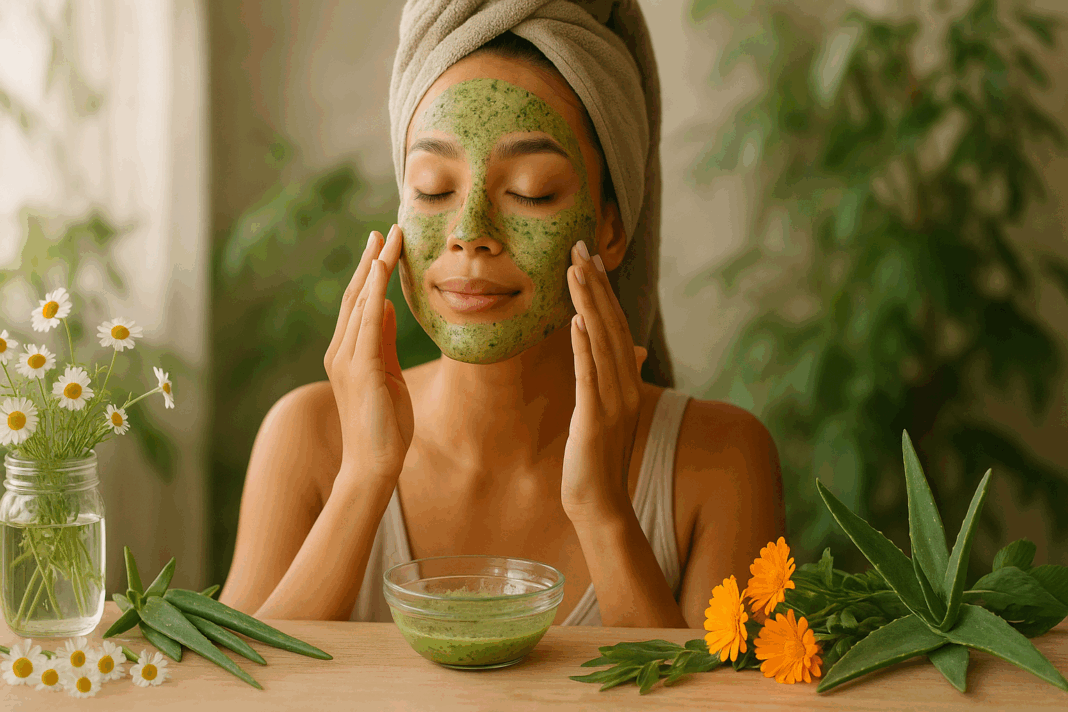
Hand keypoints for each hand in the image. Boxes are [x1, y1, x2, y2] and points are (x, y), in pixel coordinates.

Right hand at [323, 224, 413, 488]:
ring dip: (376, 267)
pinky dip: (375, 292)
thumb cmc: (383, 426)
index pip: (359, 304)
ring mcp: (348, 359)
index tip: (381, 247)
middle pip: (357, 296)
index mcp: (347, 354)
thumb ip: (383, 342)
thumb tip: (387, 308)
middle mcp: (341, 351)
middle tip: (384, 230)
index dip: (370, 273)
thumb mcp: (387, 375)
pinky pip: (368, 321)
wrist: (373, 465)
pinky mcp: (362, 368)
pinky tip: (383, 270)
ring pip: (361, 302)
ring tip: (388, 239)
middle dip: (371, 261)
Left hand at [561, 241, 647, 520]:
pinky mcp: (594, 421)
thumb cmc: (597, 458)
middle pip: (611, 326)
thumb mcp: (608, 412)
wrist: (600, 504)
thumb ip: (617, 378)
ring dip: (589, 305)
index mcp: (628, 382)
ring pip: (602, 344)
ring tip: (575, 271)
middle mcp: (626, 386)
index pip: (616, 327)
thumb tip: (634, 349)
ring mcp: (614, 403)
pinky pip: (590, 378)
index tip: (589, 259)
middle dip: (595, 286)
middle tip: (579, 247)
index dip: (603, 292)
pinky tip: (574, 322)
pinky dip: (584, 348)